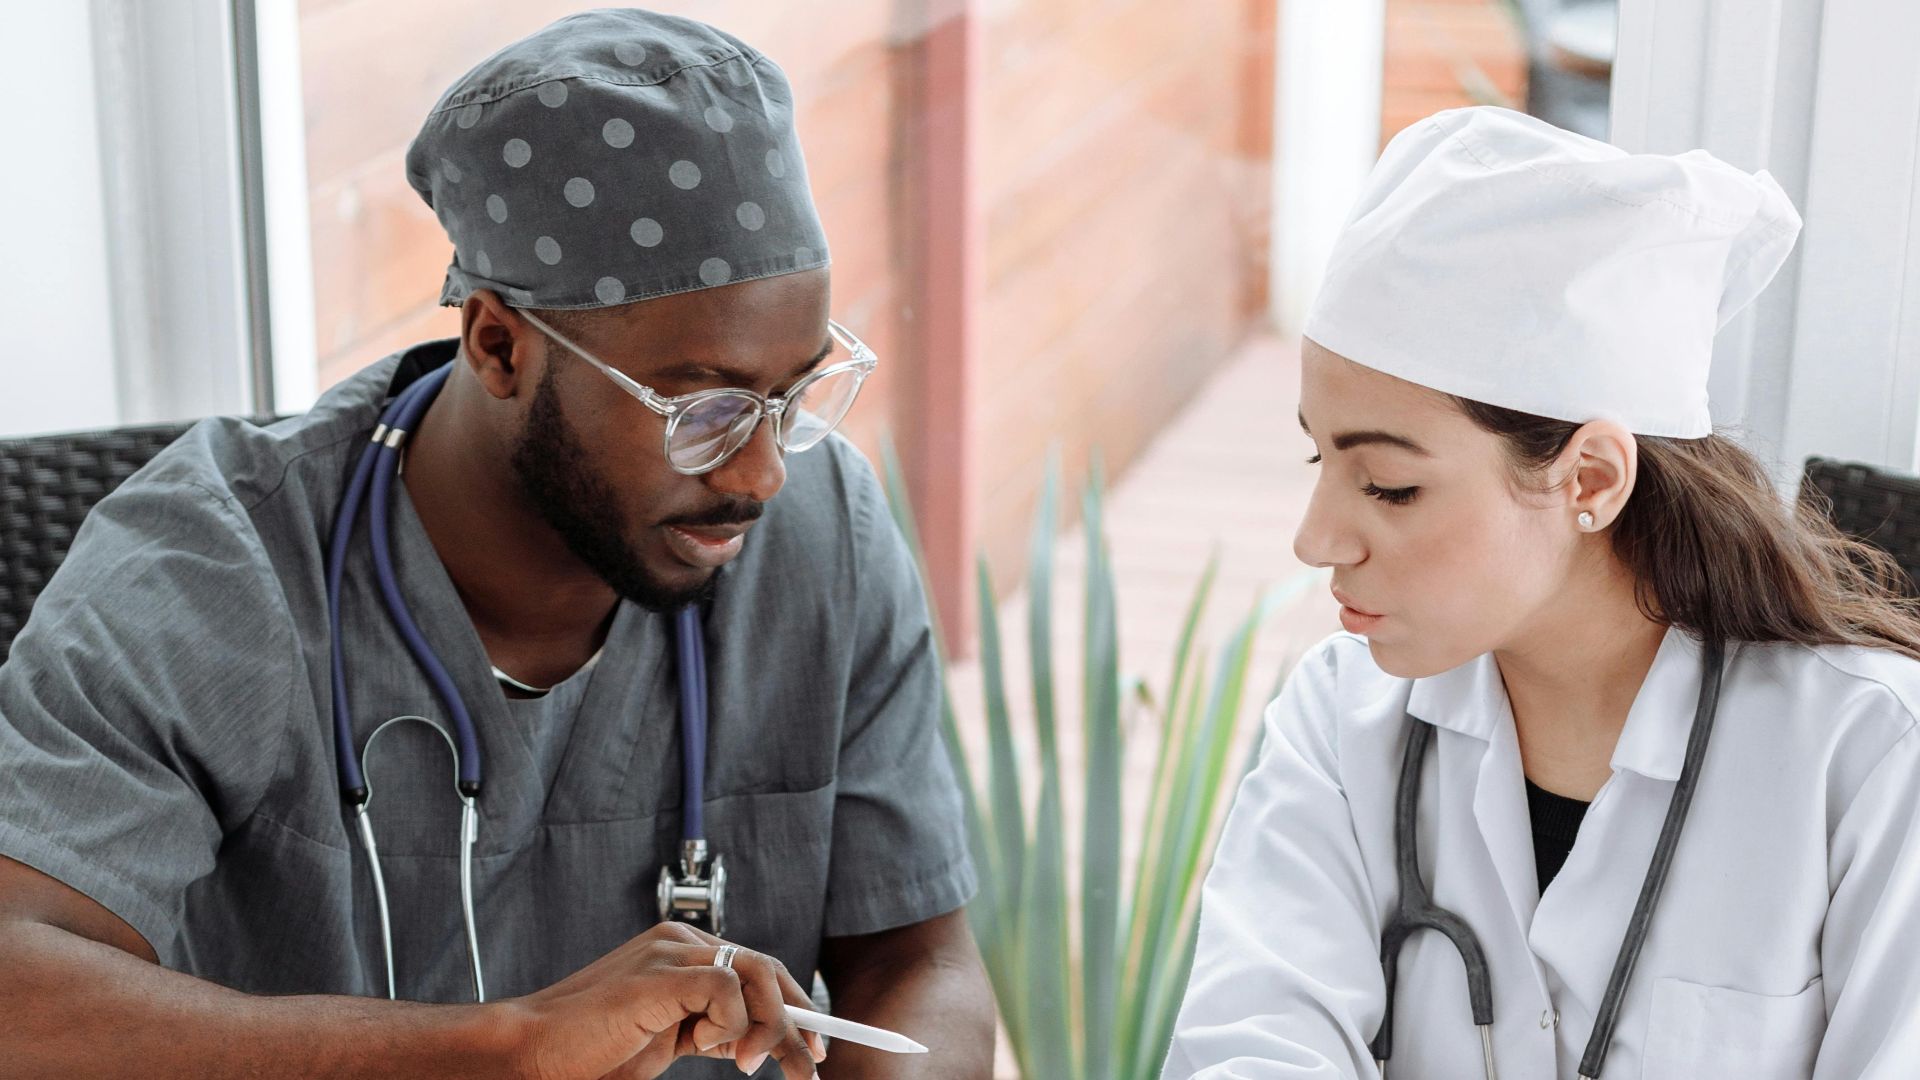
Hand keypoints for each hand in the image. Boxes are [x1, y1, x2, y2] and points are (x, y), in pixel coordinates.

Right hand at [505, 921, 825, 1079]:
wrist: (534, 1054)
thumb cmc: (590, 1051)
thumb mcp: (669, 1040)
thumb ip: (710, 1030)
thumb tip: (760, 1041)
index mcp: (679, 954)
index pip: (755, 969)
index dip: (792, 1006)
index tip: (813, 1045)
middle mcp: (678, 943)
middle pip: (765, 969)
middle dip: (796, 1020)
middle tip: (807, 1063)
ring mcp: (669, 953)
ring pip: (757, 974)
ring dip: (770, 1028)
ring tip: (750, 1064)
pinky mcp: (661, 974)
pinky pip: (727, 990)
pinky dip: (731, 1026)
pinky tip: (708, 1047)